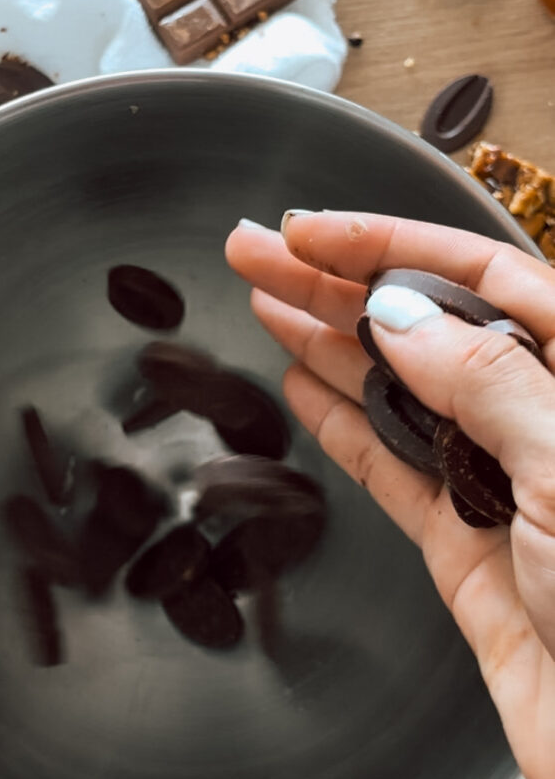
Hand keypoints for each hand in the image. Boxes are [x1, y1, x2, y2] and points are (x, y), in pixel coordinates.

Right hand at [226, 210, 554, 778]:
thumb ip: (489, 380)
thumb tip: (403, 316)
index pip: (477, 275)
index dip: (385, 244)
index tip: (309, 233)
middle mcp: (544, 416)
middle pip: (425, 324)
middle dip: (333, 283)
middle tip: (253, 254)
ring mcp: (501, 481)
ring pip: (398, 390)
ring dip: (326, 342)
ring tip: (263, 302)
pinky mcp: (468, 545)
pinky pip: (392, 468)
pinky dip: (343, 426)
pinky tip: (304, 386)